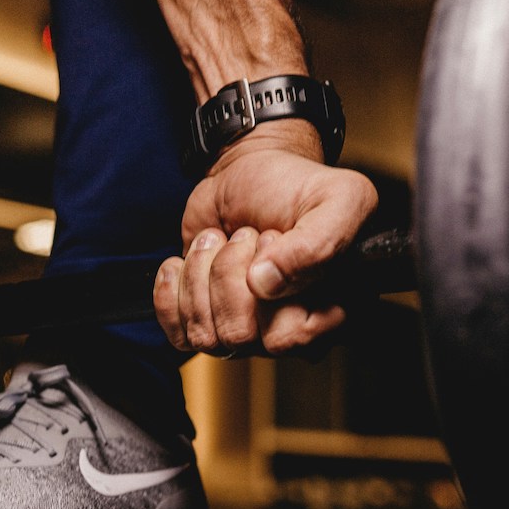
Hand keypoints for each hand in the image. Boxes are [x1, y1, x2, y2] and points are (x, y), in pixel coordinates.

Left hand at [154, 121, 377, 356]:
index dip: (274, 289)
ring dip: (201, 273)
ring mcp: (245, 328)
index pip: (291, 337)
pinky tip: (186, 261)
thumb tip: (263, 284)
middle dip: (230, 273)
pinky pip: (177, 334)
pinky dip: (171, 291)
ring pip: (206, 336)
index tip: (275, 239)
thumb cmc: (300, 187)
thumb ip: (317, 243)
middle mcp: (286, 329)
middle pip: (240, 335)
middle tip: (247, 235)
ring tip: (220, 239)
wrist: (252, 171)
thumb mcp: (337, 199)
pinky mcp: (205, 319)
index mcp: (329, 313)